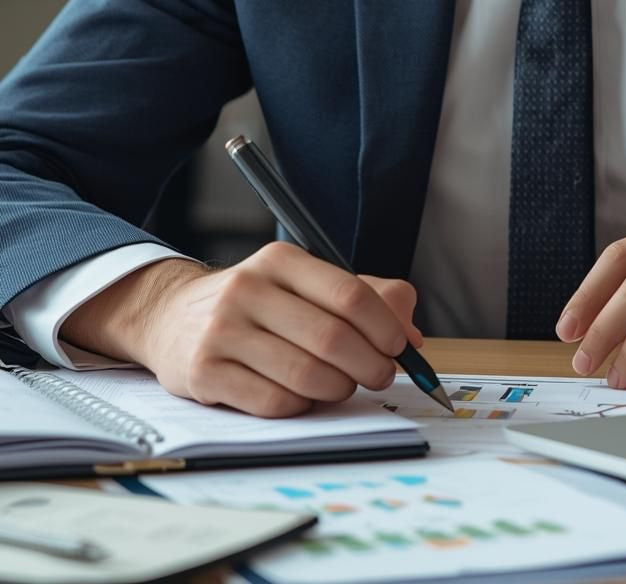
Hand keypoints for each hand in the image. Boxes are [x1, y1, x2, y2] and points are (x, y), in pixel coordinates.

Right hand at [63, 243, 422, 417]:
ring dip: (337, 389)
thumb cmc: (257, 304)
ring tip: (341, 387)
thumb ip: (366, 297)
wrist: (172, 317)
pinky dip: (299, 407)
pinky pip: (272, 402)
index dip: (385, 328)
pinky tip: (301, 398)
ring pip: (305, 374)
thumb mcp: (305, 285)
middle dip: (369, 365)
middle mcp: (248, 289)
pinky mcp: (203, 372)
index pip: (350, 294)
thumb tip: (412, 333)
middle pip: (332, 338)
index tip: (399, 348)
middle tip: (379, 377)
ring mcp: (222, 331)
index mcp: (281, 261)